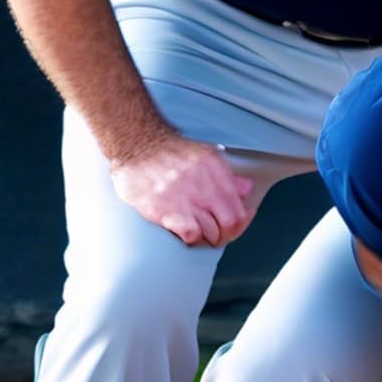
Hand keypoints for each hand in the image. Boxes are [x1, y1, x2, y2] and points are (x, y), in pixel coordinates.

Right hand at [107, 131, 255, 246]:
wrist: (136, 143)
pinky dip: (190, 237)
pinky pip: (190, 234)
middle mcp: (204, 185)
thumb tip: (246, 189)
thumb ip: (227, 175)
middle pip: (230, 224)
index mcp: (216, 171)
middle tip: (216, 235)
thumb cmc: (169, 152)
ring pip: (211, 233)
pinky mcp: (164, 210)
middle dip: (226, 235)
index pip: (240, 209)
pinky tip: (183, 230)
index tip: (236, 225)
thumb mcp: (205, 155)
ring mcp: (185, 199)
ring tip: (197, 232)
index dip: (242, 222)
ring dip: (206, 237)